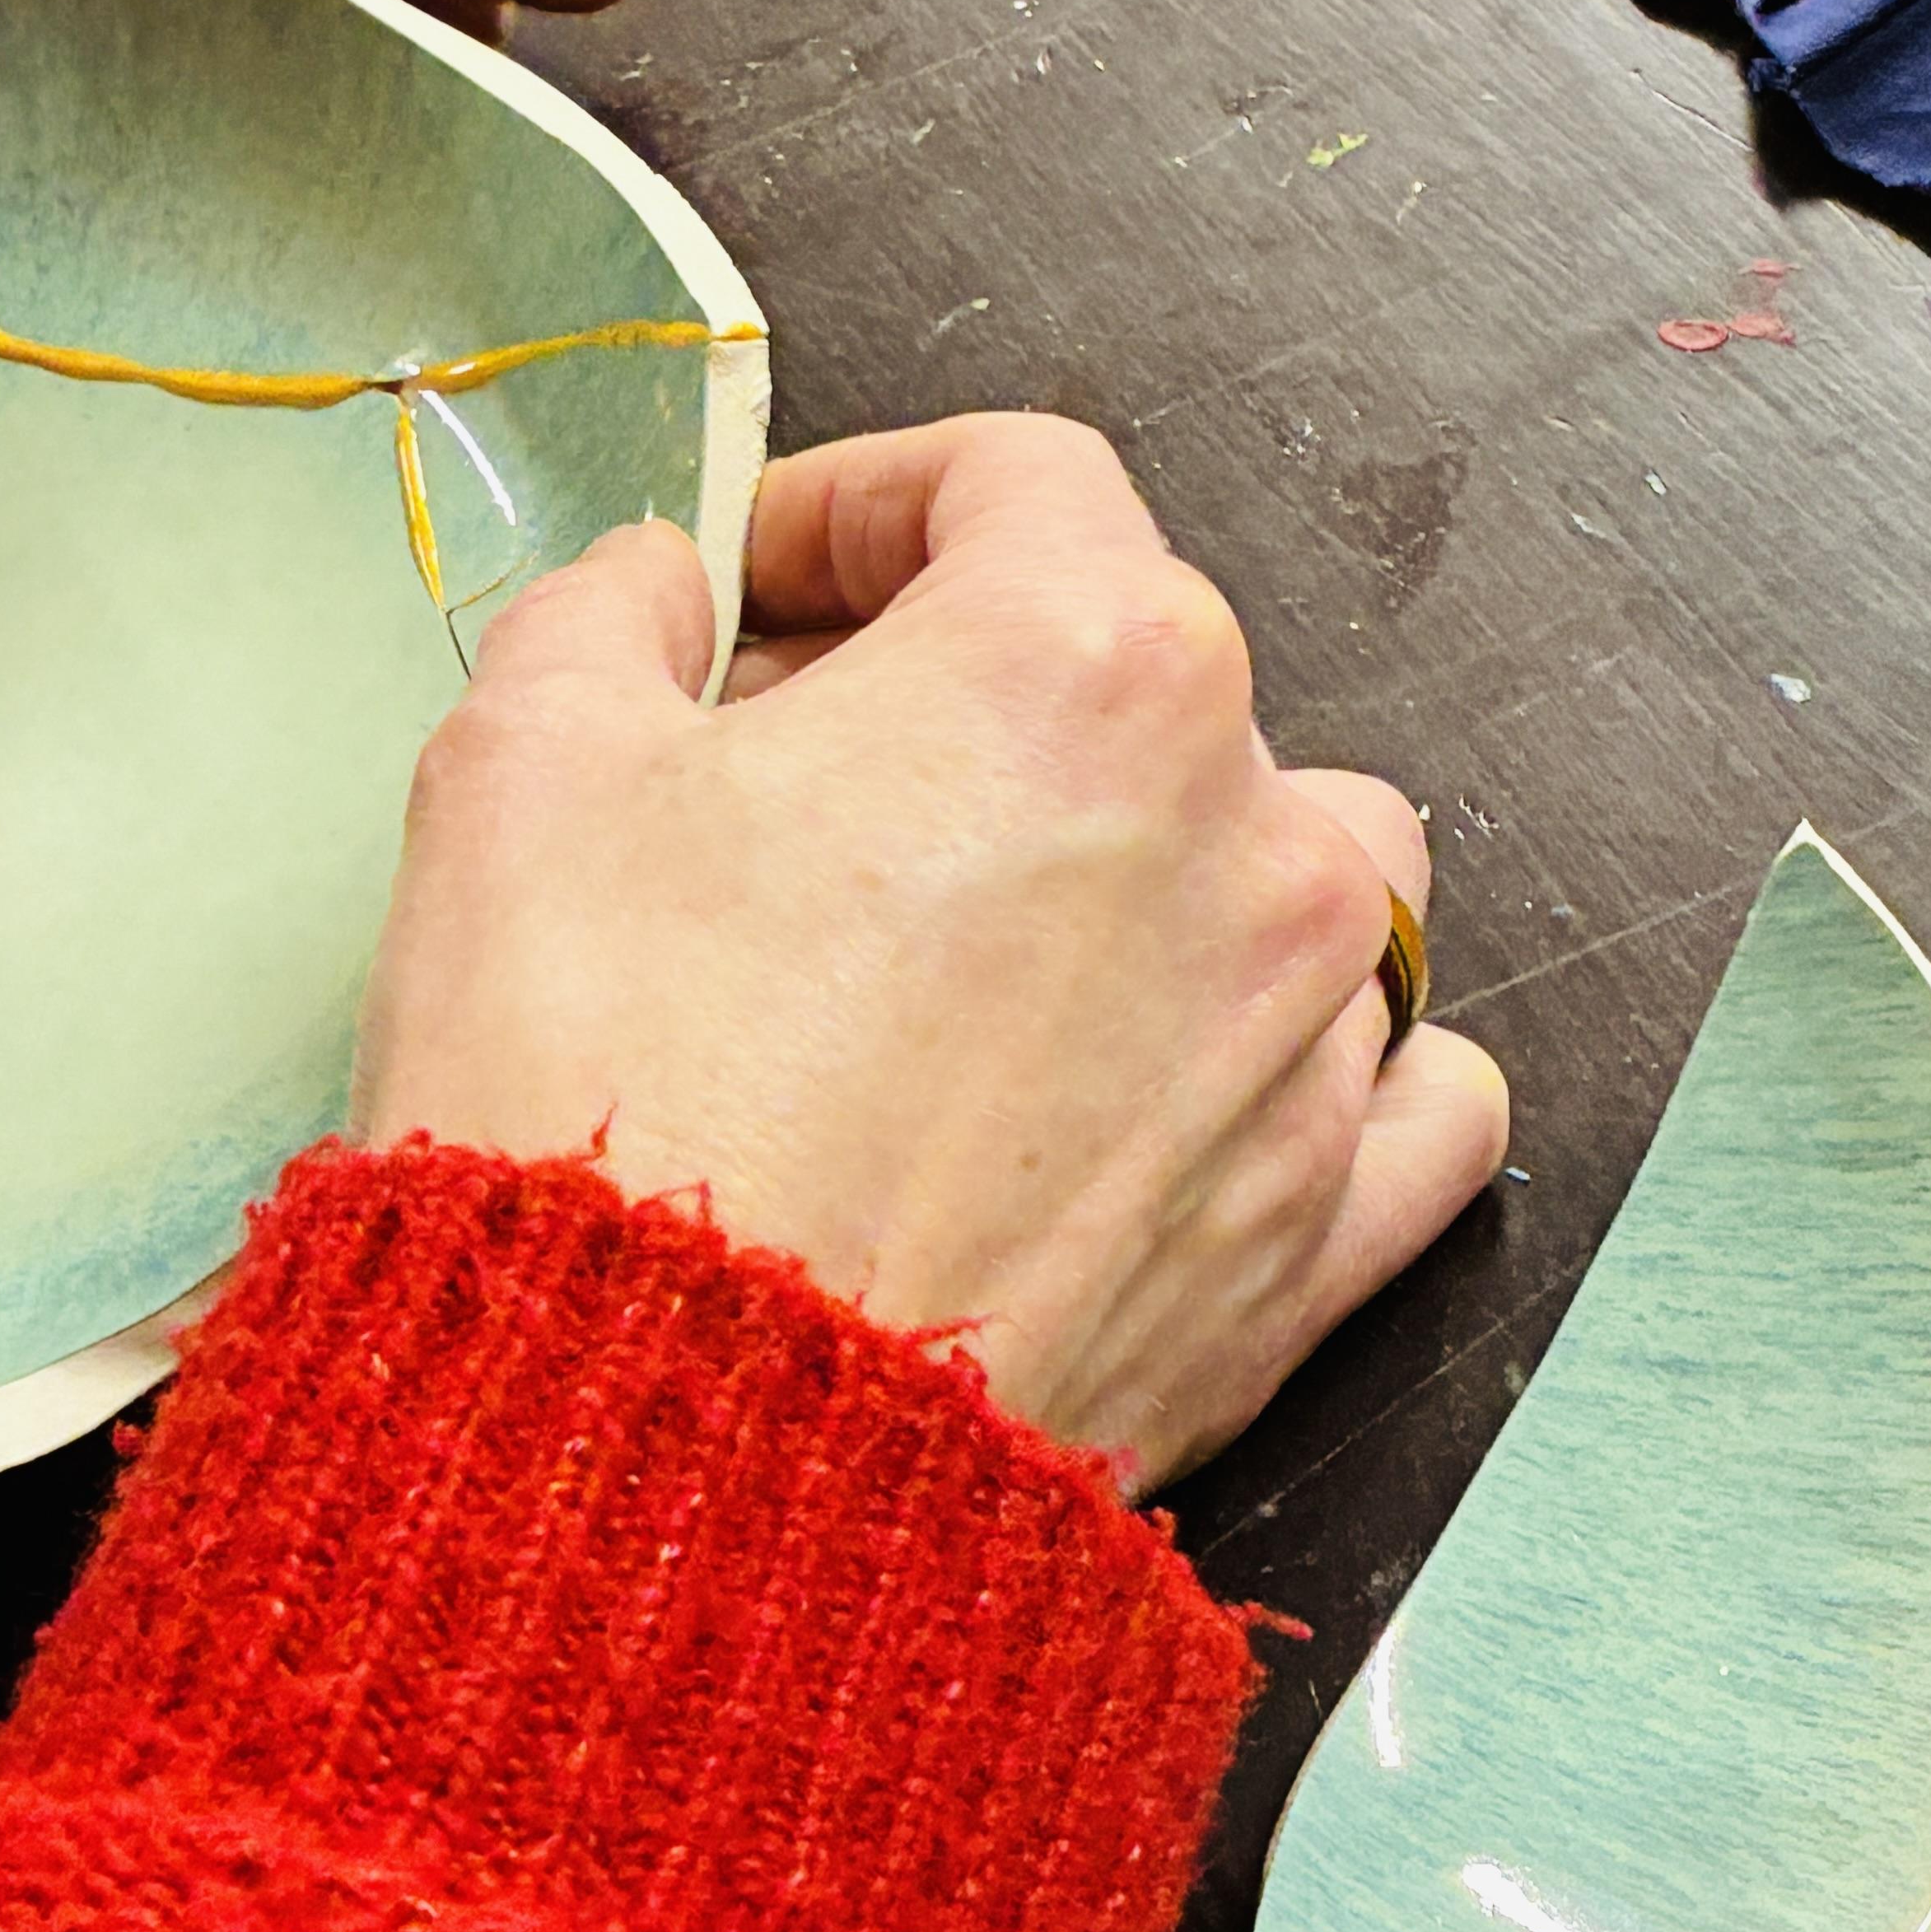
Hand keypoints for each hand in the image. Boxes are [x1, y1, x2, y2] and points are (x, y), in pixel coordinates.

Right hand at [353, 414, 1509, 1490]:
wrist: (657, 1451)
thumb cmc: (605, 1098)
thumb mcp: (520, 770)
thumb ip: (607, 619)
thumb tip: (660, 592)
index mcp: (1082, 663)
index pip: (1010, 480)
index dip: (857, 507)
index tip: (759, 587)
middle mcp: (1252, 829)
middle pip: (1140, 670)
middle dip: (963, 694)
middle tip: (788, 780)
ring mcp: (1309, 1042)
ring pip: (1306, 861)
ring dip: (1163, 856)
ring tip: (987, 939)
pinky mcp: (1318, 1239)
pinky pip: (1410, 1096)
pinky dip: (1316, 1063)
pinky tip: (1185, 1076)